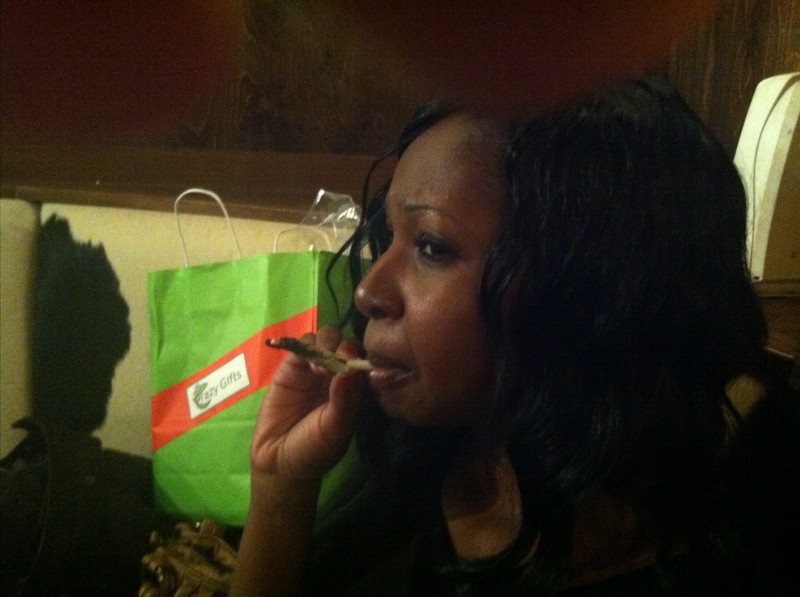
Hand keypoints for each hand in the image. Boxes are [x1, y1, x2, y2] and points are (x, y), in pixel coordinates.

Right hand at [249, 326, 364, 493]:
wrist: (278, 460)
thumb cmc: (314, 449)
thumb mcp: (335, 430)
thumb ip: (344, 401)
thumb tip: (350, 371)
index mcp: (356, 389)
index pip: (364, 361)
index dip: (360, 358)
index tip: (353, 365)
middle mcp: (339, 375)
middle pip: (347, 343)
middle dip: (343, 347)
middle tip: (336, 362)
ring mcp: (315, 368)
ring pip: (326, 338)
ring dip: (326, 344)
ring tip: (319, 368)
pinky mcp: (292, 366)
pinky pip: (301, 344)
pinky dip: (304, 344)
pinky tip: (305, 361)